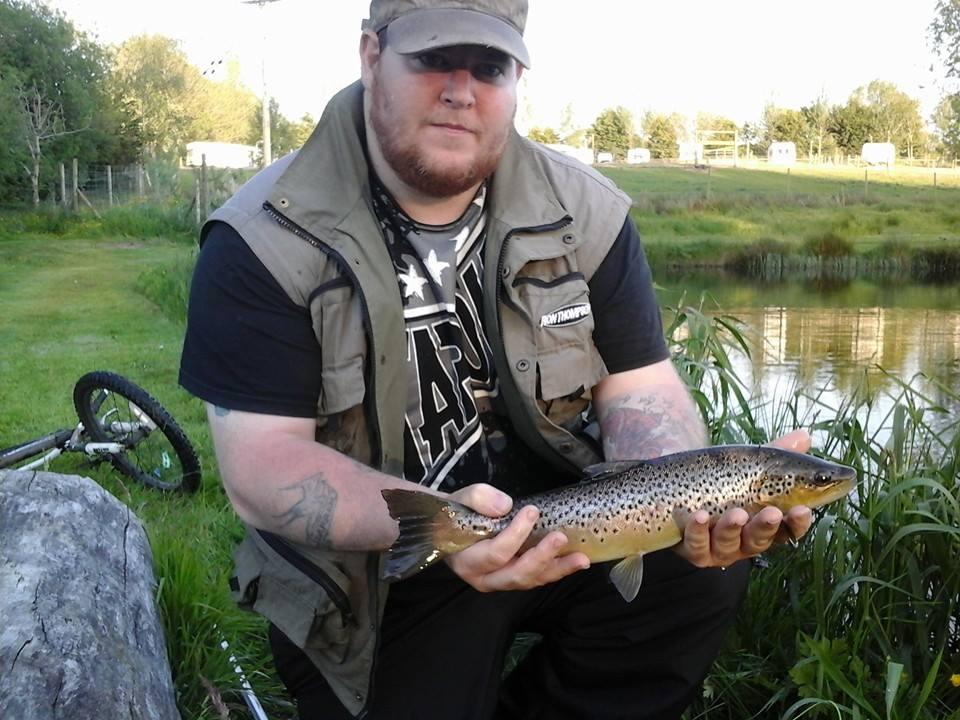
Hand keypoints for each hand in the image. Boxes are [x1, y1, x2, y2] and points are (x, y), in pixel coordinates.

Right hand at [442, 484, 589, 591]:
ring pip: (530, 580)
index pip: (496, 553)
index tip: (531, 511)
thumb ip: (479, 499)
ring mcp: (501, 581)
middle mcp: (484, 577)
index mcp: (467, 560)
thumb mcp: (462, 498)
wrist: (450, 528)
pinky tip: (576, 561)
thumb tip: (504, 505)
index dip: (515, 534)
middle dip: (541, 558)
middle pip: (516, 575)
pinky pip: (536, 577)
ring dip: (557, 570)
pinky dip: (556, 570)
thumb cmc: (457, 513)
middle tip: (560, 538)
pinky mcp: (514, 577)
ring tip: (581, 559)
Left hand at [675, 430, 814, 567]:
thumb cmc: (721, 480)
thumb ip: (775, 453)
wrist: (676, 485)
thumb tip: (804, 435)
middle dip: (766, 526)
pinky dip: (698, 530)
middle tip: (771, 511)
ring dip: (733, 528)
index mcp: (762, 524)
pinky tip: (700, 516)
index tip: (804, 509)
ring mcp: (717, 547)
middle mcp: (743, 540)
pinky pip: (696, 543)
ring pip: (728, 543)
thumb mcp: (746, 465)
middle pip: (759, 539)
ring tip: (737, 513)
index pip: (786, 529)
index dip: (797, 523)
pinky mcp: (693, 548)